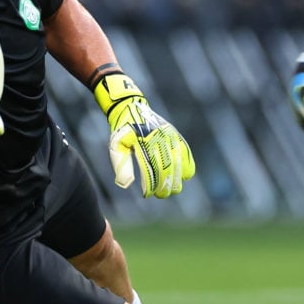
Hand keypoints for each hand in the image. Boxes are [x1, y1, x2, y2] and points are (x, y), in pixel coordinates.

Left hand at [93, 73, 195, 197]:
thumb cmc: (122, 130)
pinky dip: (187, 165)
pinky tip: (184, 177)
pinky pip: (186, 152)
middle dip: (165, 185)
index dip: (151, 185)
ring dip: (177, 179)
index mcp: (143, 143)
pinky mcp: (175, 135)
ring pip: (179, 162)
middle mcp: (158, 139)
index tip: (148, 195)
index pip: (150, 169)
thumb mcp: (116, 146)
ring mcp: (169, 136)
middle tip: (161, 195)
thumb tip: (126, 184)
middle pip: (167, 168)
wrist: (131, 107)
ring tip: (173, 190)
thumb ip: (121, 164)